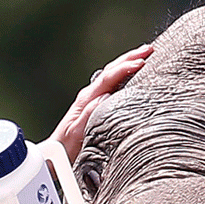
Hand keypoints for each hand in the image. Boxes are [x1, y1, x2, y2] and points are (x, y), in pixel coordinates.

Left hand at [50, 43, 152, 161]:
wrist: (55, 153)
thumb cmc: (66, 146)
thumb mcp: (76, 133)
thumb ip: (88, 115)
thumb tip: (105, 97)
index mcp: (86, 99)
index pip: (108, 78)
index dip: (124, 68)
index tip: (141, 63)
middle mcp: (88, 95)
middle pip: (111, 70)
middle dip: (130, 58)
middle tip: (149, 50)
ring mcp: (91, 98)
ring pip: (111, 74)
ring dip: (127, 62)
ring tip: (143, 55)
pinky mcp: (94, 104)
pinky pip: (111, 83)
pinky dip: (123, 74)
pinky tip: (131, 73)